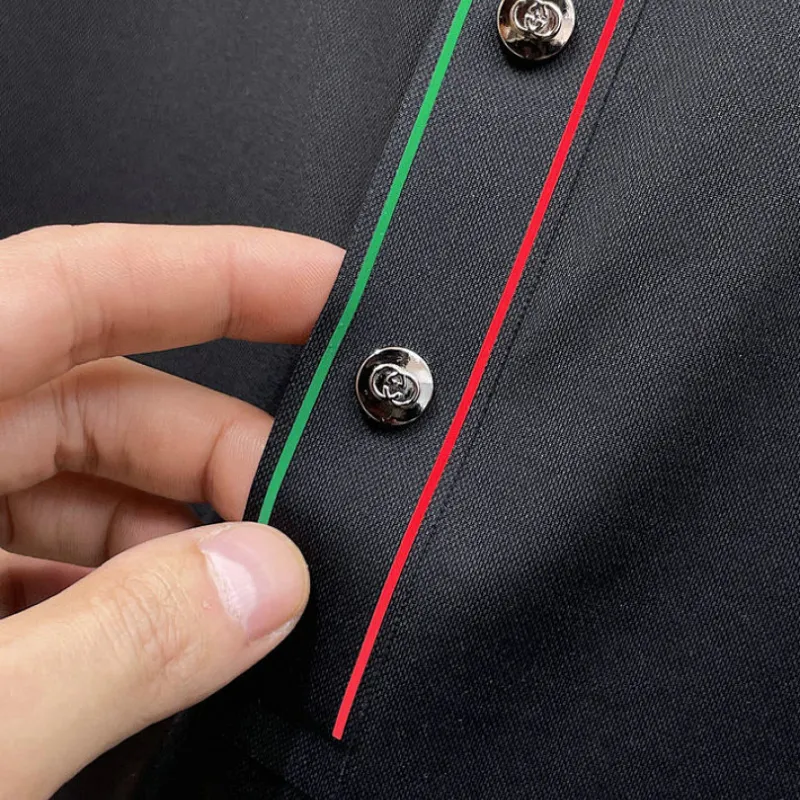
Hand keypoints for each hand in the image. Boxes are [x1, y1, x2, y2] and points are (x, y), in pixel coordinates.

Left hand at [0, 223, 341, 797]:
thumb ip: (114, 648)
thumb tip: (264, 583)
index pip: (81, 285)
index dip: (220, 273)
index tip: (326, 290)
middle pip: (107, 400)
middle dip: (228, 453)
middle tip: (307, 521)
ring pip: (91, 492)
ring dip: (188, 539)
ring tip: (256, 601)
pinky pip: (59, 568)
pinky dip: (133, 599)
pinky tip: (178, 651)